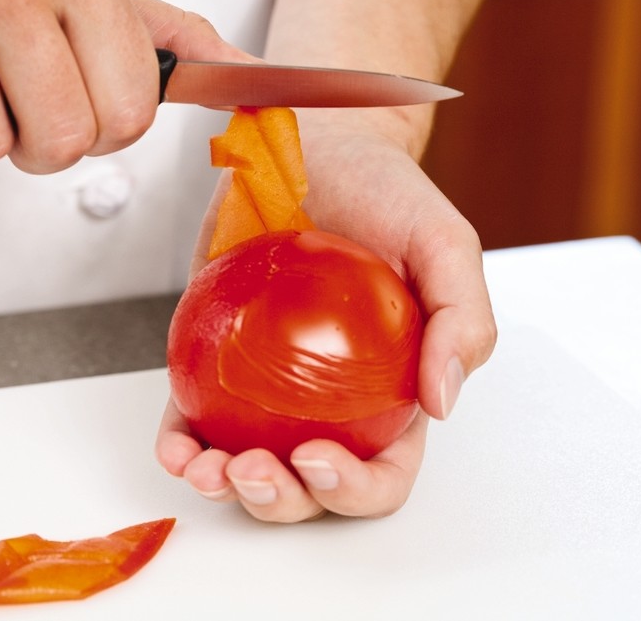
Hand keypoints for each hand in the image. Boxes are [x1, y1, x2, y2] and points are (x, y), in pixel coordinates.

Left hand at [155, 108, 496, 521]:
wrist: (313, 142)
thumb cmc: (384, 191)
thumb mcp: (444, 244)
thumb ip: (463, 319)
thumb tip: (441, 402)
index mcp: (390, 391)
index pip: (384, 468)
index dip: (356, 488)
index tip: (320, 459)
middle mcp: (330, 399)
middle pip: (310, 483)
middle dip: (283, 499)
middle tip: (255, 469)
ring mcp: (271, 383)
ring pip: (249, 463)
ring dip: (227, 485)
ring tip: (207, 468)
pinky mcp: (221, 355)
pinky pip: (198, 414)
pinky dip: (184, 441)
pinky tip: (177, 445)